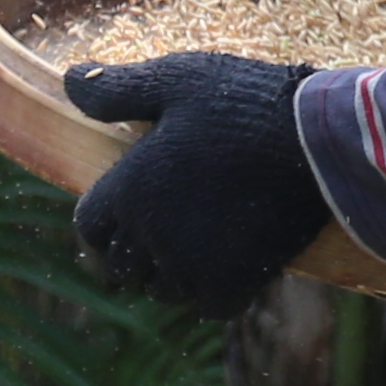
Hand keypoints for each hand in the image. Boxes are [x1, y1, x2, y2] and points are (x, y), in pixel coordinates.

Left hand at [59, 50, 329, 311]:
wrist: (318, 140)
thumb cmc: (244, 102)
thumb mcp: (176, 79)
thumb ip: (117, 89)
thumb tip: (67, 79)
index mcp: (129, 190)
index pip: (90, 227)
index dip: (106, 218)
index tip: (130, 206)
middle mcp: (151, 236)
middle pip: (123, 266)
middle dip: (137, 248)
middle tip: (168, 223)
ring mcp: (192, 265)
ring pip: (164, 290)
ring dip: (173, 273)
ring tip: (198, 243)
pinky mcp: (235, 282)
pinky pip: (209, 306)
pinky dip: (214, 291)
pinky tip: (229, 261)